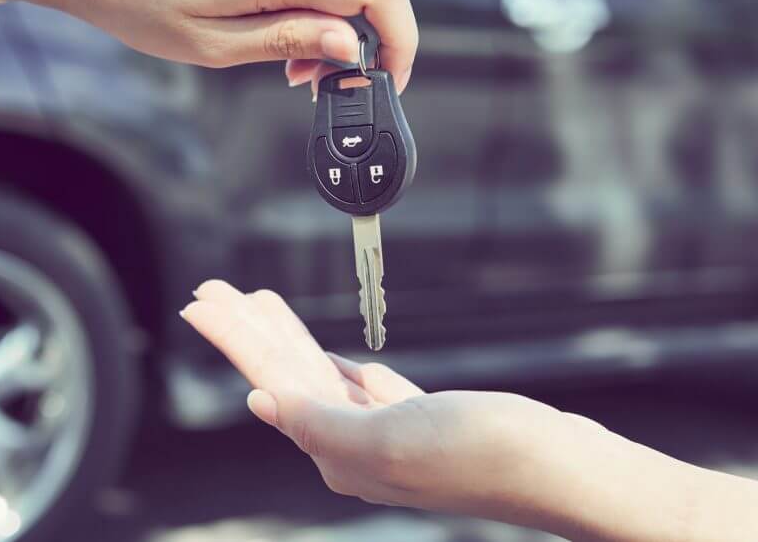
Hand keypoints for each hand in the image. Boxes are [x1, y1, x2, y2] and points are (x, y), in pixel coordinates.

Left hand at [180, 281, 599, 527]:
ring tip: (259, 302)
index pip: (270, 380)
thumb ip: (319, 420)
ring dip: (290, 337)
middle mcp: (357, 445)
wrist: (557, 467)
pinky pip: (365, 387)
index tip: (201, 303)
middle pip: (287, 373)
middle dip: (250, 330)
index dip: (234, 338)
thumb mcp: (385, 440)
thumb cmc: (476, 455)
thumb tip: (262, 403)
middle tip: (214, 290)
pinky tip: (328, 359)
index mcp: (339, 451)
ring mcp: (390, 433)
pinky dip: (342, 367)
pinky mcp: (424, 420)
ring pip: (323, 374)